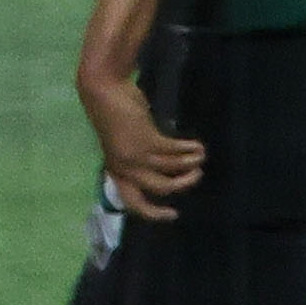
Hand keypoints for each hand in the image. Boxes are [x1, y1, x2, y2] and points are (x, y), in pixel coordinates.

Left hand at [83, 73, 207, 217]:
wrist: (105, 90)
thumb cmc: (115, 115)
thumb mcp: (124, 144)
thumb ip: (139, 158)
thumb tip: (166, 167)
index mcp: (116, 171)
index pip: (132, 203)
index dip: (153, 213)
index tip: (173, 214)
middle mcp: (124, 168)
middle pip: (157, 190)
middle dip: (181, 186)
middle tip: (196, 176)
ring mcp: (135, 155)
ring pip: (170, 171)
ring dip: (190, 165)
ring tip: (200, 157)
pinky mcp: (146, 140)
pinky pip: (174, 151)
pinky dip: (189, 150)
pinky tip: (198, 146)